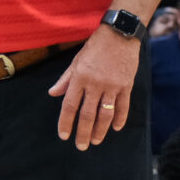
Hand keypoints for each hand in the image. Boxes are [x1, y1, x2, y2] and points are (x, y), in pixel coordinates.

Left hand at [48, 26, 140, 150]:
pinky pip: (123, 106)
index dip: (65, 122)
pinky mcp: (126, 85)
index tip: (64, 135)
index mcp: (80, 77)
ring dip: (100, 130)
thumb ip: (65, 79)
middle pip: (87, 114)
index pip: (70, 106)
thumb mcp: (77, 60)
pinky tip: (115, 128)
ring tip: (95, 141)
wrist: (120, 33)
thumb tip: (52, 94)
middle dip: (83, 133)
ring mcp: (112, 85)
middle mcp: (95, 84)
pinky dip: (119, 119)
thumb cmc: (96, 46)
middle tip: (81, 146)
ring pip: (105, 114)